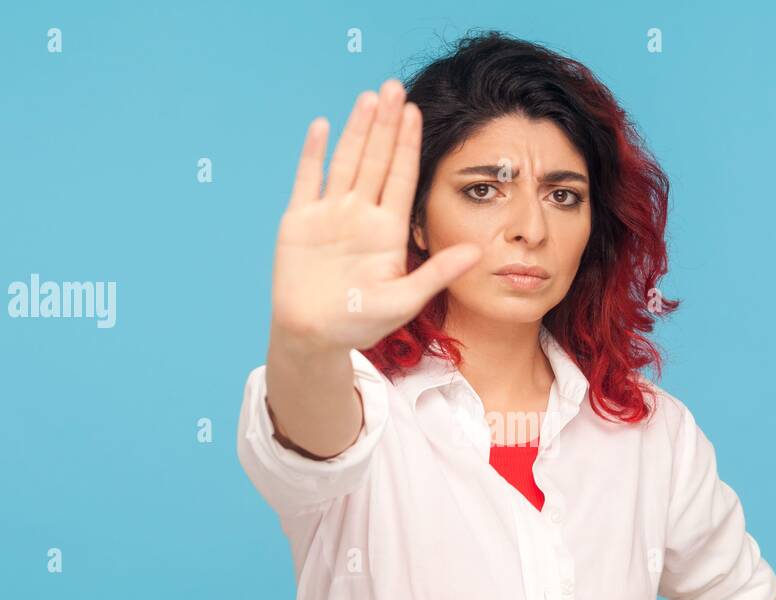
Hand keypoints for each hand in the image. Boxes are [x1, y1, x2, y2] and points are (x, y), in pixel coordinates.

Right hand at [271, 78, 482, 354]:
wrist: (313, 337)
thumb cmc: (360, 323)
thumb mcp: (404, 300)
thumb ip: (437, 273)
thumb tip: (477, 253)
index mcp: (386, 231)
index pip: (400, 178)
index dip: (408, 145)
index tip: (417, 112)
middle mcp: (360, 215)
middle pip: (375, 160)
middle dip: (385, 124)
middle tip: (395, 86)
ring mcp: (329, 215)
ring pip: (345, 162)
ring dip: (356, 130)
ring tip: (369, 96)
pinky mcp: (298, 221)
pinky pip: (306, 180)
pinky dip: (314, 153)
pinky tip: (323, 126)